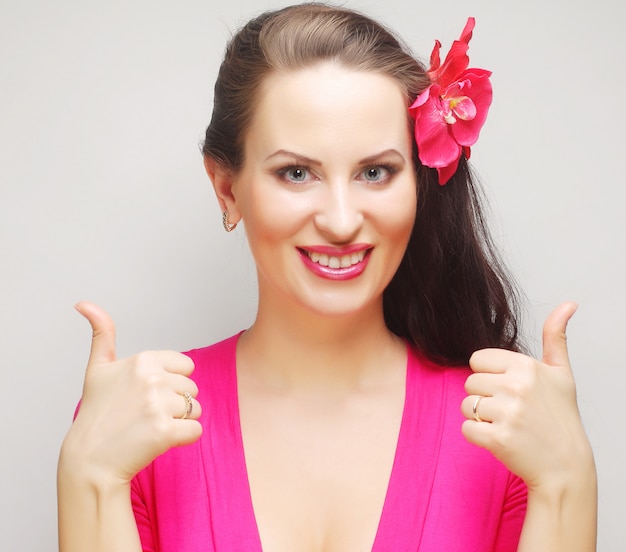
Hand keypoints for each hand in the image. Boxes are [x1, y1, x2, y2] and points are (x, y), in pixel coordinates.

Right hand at [62, 301, 202, 484]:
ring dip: (179, 422)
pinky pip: (196, 431)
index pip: (186, 367)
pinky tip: (158, 441)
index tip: (144, 395)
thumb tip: (83, 303)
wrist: (90, 461)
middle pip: (192, 389)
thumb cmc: (97, 414)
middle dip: (174, 403)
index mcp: (143, 360)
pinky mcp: (165, 432)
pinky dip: (183, 439)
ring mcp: (159, 405)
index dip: (170, 383)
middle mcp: (152, 378)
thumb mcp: (98, 369)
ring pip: (196, 409)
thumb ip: (102, 334)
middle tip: (143, 415)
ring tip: (148, 428)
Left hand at [461, 302, 592, 489]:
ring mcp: (507, 413)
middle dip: (485, 397)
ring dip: (480, 417)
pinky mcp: (497, 438)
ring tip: (507, 425)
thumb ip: (556, 337)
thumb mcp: (561, 373)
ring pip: (466, 405)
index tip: (511, 390)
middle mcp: (516, 386)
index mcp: (526, 366)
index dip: (490, 376)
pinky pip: (466, 429)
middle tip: (512, 411)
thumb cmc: (560, 417)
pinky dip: (478, 436)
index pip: (477, 360)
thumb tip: (568, 303)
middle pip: (470, 383)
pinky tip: (501, 439)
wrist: (565, 466)